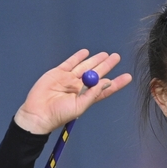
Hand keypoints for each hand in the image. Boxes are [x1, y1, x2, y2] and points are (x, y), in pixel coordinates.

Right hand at [14, 49, 132, 133]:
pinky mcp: (58, 73)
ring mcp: (69, 79)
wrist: (38, 113)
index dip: (116, 82)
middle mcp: (79, 87)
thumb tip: (106, 83)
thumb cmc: (59, 115)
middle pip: (96, 74)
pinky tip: (86, 52)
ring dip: (95, 60)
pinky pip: (70, 63)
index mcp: (87, 97)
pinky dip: (78, 57)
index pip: (105, 88)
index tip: (128, 76)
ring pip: (85, 66)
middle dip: (107, 65)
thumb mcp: (79, 106)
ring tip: (106, 54)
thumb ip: (92, 94)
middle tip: (116, 57)